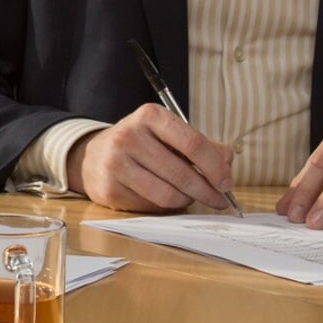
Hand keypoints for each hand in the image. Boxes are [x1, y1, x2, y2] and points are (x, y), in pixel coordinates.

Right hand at [64, 103, 233, 212]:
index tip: (226, 182)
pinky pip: (150, 206)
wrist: (95, 155)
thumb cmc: (142, 143)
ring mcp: (116, 163)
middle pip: (182, 173)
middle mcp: (129, 136)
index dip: (215, 167)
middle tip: (219, 199)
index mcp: (150, 116)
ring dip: (187, 200)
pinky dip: (165, 206)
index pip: (193, 143)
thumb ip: (202, 145)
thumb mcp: (168, 134)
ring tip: (190, 197)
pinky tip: (166, 198)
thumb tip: (227, 161)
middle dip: (207, 191)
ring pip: (167, 194)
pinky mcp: (109, 188)